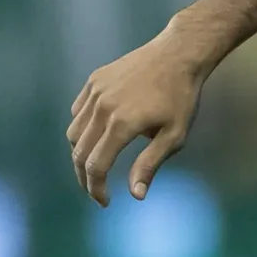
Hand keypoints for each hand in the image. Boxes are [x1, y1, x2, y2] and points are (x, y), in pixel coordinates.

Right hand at [68, 26, 207, 205]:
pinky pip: (79, 112)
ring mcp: (96, 91)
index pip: (96, 166)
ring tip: (98, 165)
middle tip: (97, 191)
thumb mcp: (174, 136)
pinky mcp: (94, 80)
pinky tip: (98, 136)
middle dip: (85, 178)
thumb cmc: (181, 98)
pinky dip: (82, 129)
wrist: (178, 54)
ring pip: (74, 133)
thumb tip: (135, 195)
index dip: (96, 189)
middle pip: (79, 153)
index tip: (105, 202)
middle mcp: (103, 107)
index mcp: (122, 124)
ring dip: (82, 154)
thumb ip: (150, 165)